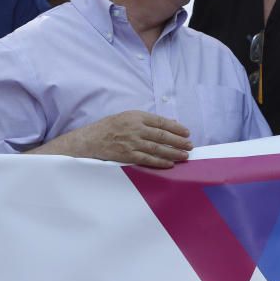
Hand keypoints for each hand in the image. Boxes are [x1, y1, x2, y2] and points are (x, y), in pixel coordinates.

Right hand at [32, 110, 192, 167]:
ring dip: (173, 152)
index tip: (187, 132)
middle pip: (162, 135)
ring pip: (158, 148)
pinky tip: (170, 163)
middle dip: (178, 141)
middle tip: (190, 145)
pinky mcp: (127, 156)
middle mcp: (135, 128)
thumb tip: (169, 122)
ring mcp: (132, 143)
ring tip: (185, 155)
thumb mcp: (127, 117)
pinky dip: (160, 162)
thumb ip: (147, 120)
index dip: (176, 128)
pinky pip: (147, 159)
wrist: (89, 141)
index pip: (161, 122)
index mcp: (136, 116)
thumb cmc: (109, 128)